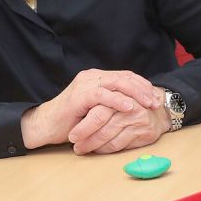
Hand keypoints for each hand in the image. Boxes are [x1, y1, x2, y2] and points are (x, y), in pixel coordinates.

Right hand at [20, 69, 160, 148]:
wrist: (45, 125)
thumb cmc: (70, 120)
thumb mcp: (95, 108)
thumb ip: (109, 102)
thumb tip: (133, 105)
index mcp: (95, 78)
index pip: (124, 75)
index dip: (141, 84)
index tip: (154, 96)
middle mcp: (91, 77)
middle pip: (123, 77)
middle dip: (142, 89)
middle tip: (155, 101)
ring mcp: (84, 85)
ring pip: (116, 83)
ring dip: (135, 94)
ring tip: (147, 104)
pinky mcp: (79, 96)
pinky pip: (103, 95)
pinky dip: (118, 100)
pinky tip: (129, 107)